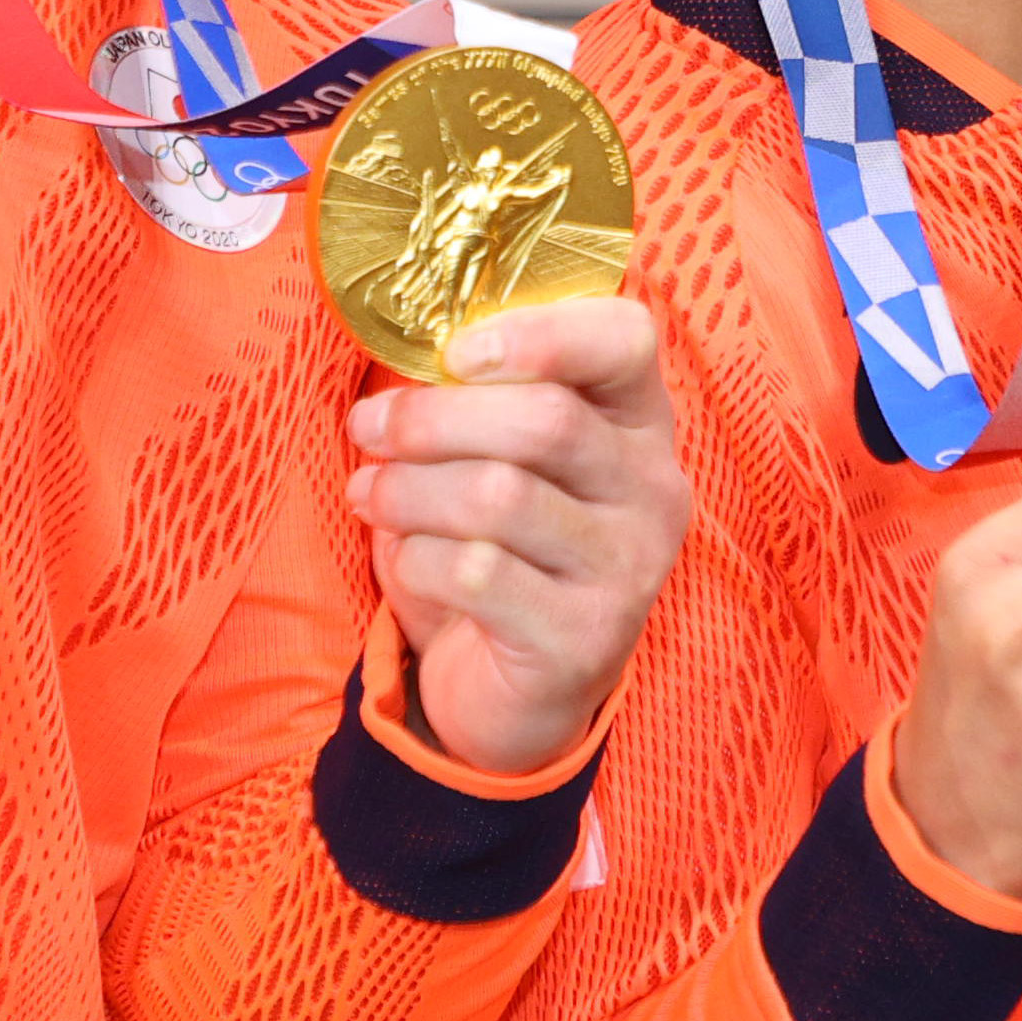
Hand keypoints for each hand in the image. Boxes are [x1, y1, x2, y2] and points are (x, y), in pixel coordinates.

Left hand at [345, 297, 689, 779]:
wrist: (520, 690)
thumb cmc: (504, 546)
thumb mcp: (505, 460)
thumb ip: (481, 397)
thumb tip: (401, 347)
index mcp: (640, 419)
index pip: (626, 338)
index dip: (539, 330)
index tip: (454, 351)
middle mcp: (652, 488)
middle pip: (544, 419)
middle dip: (432, 418)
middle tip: (368, 427)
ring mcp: (628, 567)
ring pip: (498, 496)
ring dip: (409, 490)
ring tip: (371, 493)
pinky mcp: (585, 638)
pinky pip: (476, 574)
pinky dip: (414, 557)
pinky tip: (400, 557)